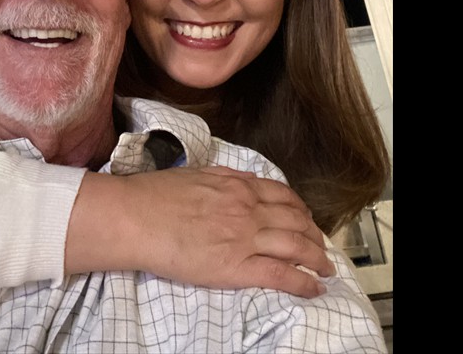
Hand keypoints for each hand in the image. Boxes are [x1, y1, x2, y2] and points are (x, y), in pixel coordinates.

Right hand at [67, 167, 334, 297]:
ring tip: (326, 269)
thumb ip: (223, 177)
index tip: (305, 217)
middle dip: (315, 235)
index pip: (282, 196)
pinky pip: (281, 275)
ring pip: (297, 246)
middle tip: (321, 246)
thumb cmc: (155, 195)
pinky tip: (313, 288)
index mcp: (238, 186)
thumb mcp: (196, 173)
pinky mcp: (237, 267)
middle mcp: (248, 209)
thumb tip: (241, 180)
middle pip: (297, 221)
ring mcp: (245, 238)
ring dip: (317, 258)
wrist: (136, 217)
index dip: (300, 208)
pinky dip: (303, 282)